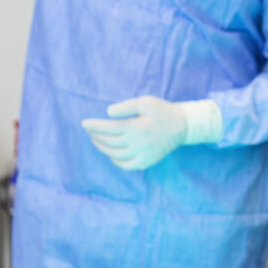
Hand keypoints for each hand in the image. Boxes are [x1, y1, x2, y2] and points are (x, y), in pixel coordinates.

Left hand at [81, 96, 221, 170]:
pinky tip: (112, 155)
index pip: (109, 127)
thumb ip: (126, 106)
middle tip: (90, 131)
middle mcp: (138, 142)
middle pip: (110, 142)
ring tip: (97, 141)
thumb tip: (108, 113)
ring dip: (103, 148)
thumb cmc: (163, 110)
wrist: (183, 125)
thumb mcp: (146, 102)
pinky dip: (117, 161)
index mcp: (136, 127)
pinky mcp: (148, 161)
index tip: (84, 123)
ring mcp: (143, 154)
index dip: (94, 126)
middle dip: (96, 136)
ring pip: (116, 154)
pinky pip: (127, 165)